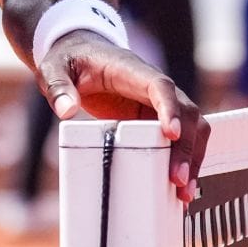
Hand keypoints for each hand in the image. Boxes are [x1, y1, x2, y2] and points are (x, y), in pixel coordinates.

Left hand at [39, 30, 209, 203]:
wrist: (78, 54)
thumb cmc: (69, 61)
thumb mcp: (55, 69)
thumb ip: (59, 87)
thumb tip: (67, 110)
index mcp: (132, 70)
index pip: (161, 86)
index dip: (169, 108)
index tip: (171, 134)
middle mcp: (153, 86)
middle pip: (185, 111)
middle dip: (186, 145)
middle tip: (178, 179)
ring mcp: (158, 103)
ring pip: (191, 126)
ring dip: (192, 157)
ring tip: (183, 192)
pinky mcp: (155, 119)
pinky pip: (180, 138)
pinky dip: (184, 160)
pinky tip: (179, 186)